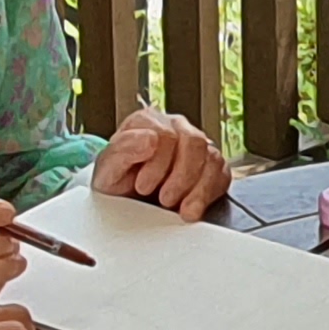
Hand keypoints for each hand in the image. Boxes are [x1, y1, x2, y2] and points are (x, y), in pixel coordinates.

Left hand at [91, 108, 229, 217]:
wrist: (123, 198)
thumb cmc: (116, 179)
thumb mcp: (107, 168)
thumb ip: (123, 149)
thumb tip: (149, 139)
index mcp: (148, 122)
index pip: (166, 134)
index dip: (157, 165)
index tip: (143, 186)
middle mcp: (176, 128)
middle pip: (194, 142)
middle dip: (180, 177)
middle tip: (164, 198)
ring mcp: (196, 145)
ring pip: (212, 158)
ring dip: (196, 188)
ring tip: (177, 206)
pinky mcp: (211, 165)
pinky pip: (222, 174)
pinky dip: (208, 195)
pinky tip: (191, 207)